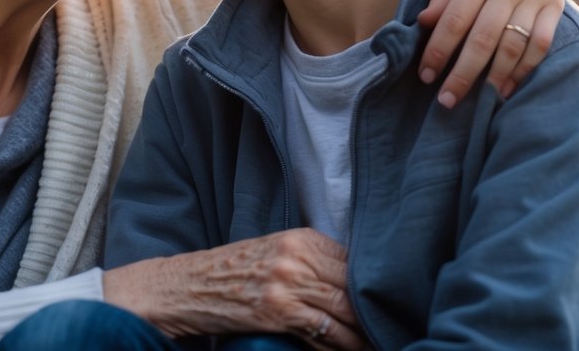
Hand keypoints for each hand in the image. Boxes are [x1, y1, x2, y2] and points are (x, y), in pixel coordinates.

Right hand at [104, 228, 365, 349]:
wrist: (186, 286)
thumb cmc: (231, 271)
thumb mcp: (274, 252)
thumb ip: (310, 260)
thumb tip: (352, 284)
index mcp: (301, 238)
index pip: (355, 262)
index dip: (374, 288)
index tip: (390, 305)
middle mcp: (297, 256)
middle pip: (353, 289)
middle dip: (373, 314)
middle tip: (392, 329)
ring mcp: (287, 284)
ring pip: (343, 315)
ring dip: (363, 336)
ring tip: (376, 345)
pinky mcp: (277, 312)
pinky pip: (322, 335)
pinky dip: (338, 348)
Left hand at [417, 0, 567, 107]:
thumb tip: (425, 22)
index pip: (455, 17)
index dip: (439, 50)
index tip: (426, 75)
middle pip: (484, 37)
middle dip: (463, 73)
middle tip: (446, 101)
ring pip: (514, 44)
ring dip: (495, 77)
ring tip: (479, 101)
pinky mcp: (555, 6)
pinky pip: (541, 44)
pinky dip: (525, 69)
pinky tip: (507, 88)